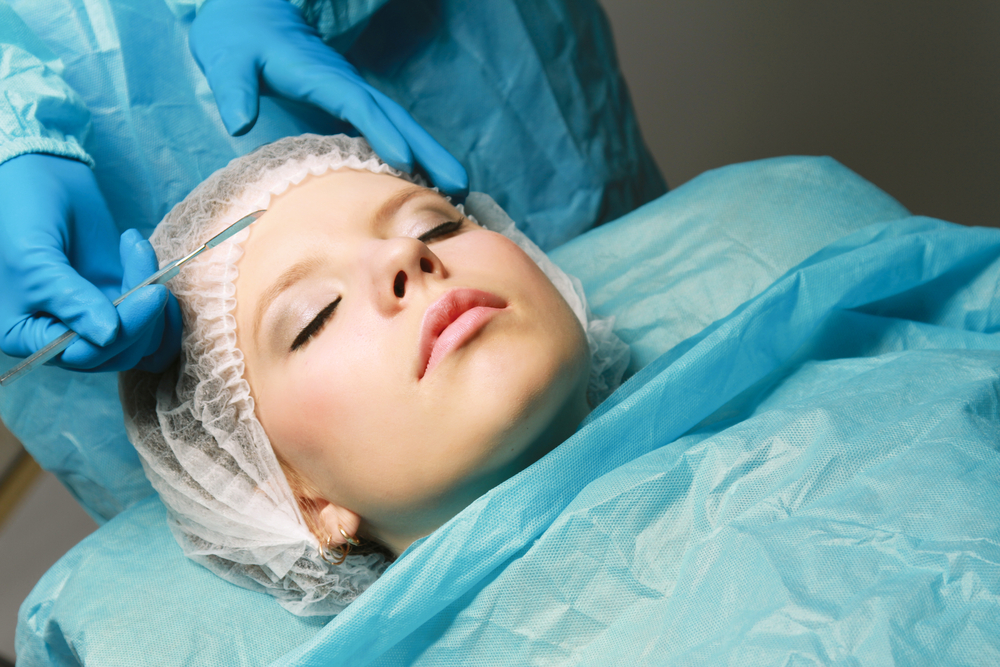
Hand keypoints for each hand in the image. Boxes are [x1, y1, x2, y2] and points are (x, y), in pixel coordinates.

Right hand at [0, 154, 180, 371]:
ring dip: (156, 299)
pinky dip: (163, 296)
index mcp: (27, 336)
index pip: (85, 355)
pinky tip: (142, 254)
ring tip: (136, 247)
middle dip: (144, 312)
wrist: (39, 178)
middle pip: (121, 352)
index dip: (124, 332)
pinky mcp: (120, 300)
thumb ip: (70, 300)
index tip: (151, 293)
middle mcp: (63, 336)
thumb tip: (108, 336)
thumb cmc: (21, 215)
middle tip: (147, 262)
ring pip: (145, 338)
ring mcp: (96, 319)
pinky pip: (154, 320)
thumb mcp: (36, 259)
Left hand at [189, 0, 467, 194]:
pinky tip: (424, 180)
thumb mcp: (227, 60)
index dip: (381, 132)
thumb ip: (234, 89)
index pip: (358, 106)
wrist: (250, 17)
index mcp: (321, 77)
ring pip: (399, 126)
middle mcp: (346, 86)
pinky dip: (410, 154)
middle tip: (459, 183)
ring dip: (429, 155)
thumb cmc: (238, 39)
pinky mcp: (350, 107)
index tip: (404, 160)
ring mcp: (352, 97)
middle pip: (396, 119)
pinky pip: (387, 131)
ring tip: (458, 188)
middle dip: (428, 150)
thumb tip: (239, 121)